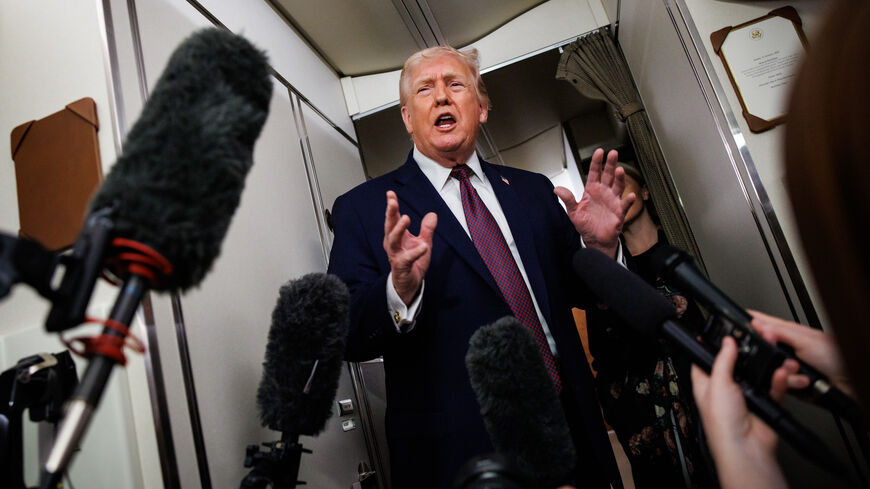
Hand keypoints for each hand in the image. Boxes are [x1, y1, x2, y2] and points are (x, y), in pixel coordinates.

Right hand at [383, 191, 436, 304]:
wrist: (409, 284)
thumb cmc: (413, 263)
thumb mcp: (423, 243)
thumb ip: (427, 229)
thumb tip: (432, 214)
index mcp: (398, 236)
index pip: (393, 218)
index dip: (391, 205)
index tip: (390, 193)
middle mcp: (393, 244)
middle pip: (389, 226)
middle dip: (390, 213)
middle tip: (392, 201)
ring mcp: (396, 255)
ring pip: (393, 240)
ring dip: (399, 229)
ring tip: (406, 218)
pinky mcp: (401, 266)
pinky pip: (407, 258)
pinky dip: (415, 252)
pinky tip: (423, 246)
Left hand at [554, 148, 634, 258]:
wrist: (595, 240)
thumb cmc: (585, 225)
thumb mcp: (573, 212)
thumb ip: (567, 199)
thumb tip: (557, 189)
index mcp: (592, 190)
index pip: (594, 172)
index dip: (597, 162)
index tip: (599, 152)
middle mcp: (604, 192)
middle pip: (608, 175)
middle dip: (610, 164)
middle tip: (613, 153)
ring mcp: (613, 201)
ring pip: (618, 186)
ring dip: (620, 178)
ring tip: (619, 170)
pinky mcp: (619, 212)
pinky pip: (625, 205)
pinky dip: (628, 200)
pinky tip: (630, 195)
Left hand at [691, 337, 793, 488]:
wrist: (745, 447)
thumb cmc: (722, 423)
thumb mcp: (718, 383)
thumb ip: (723, 361)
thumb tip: (727, 342)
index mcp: (706, 384)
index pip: (705, 360)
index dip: (712, 347)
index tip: (721, 333)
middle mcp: (725, 389)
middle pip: (735, 364)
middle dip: (745, 353)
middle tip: (755, 339)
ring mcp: (745, 396)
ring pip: (757, 374)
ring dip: (766, 364)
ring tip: (771, 351)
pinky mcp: (763, 403)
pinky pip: (773, 387)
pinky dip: (778, 380)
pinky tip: (779, 373)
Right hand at [749, 310, 851, 395]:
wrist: (849, 383)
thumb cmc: (835, 357)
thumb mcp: (805, 339)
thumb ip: (780, 331)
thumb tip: (757, 323)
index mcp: (789, 333)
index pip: (763, 324)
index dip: (750, 323)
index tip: (737, 325)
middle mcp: (787, 349)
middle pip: (762, 350)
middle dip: (768, 355)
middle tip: (779, 356)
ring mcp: (787, 367)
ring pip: (769, 369)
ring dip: (783, 372)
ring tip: (797, 370)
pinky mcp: (790, 383)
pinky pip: (778, 384)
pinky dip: (790, 383)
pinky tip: (802, 381)